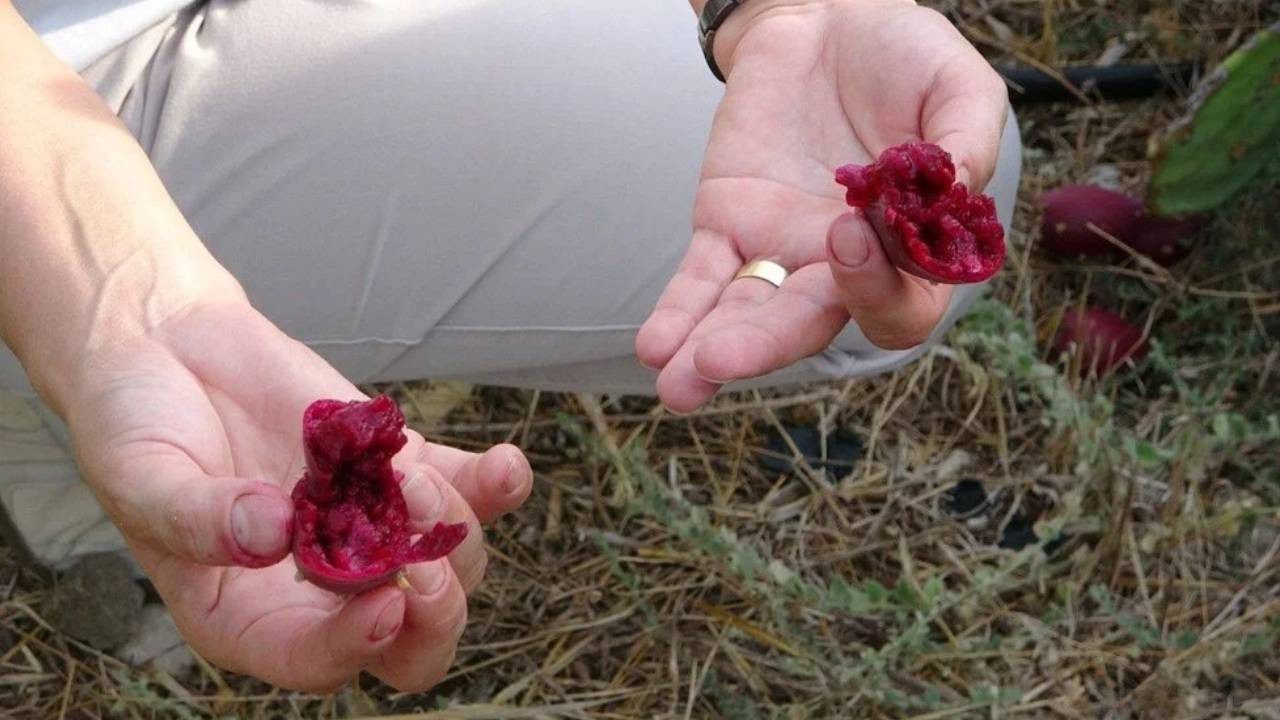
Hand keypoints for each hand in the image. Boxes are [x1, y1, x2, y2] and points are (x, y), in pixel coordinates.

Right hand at [62, 300, 532, 691]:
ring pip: (450, 567)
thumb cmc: (135, 429)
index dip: (359, 645)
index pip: (319, 660)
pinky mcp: (395, 470)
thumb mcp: (139, 475)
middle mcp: (319, 587)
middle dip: (436, 615)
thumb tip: (271, 534)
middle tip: (421, 560)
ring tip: (405, 474)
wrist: (168, 350)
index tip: (385, 602)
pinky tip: (506, 465)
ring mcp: (367, 528)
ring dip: (449, 529)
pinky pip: (465, 491)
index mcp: (249, 616)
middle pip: (412, 641)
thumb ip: (195, 516)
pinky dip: (495, 484)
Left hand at [638, 0, 1008, 411]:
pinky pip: (700, 277)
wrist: (831, 18)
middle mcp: (842, 266)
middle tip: (718, 362)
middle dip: (763, 346)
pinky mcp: (727, 221)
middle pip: (806, 323)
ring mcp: (780, 249)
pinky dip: (678, 312)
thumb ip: (967, 139)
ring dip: (713, 351)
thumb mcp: (956, 87)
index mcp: (910, 250)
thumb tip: (957, 189)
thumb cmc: (906, 60)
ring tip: (678, 386)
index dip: (875, 287)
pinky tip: (656, 348)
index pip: (899, 304)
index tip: (847, 230)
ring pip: (747, 313)